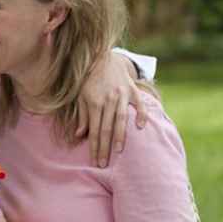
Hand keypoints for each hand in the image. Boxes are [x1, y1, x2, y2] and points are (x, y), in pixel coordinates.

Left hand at [77, 52, 147, 166]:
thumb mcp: (80, 96)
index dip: (94, 147)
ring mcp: (122, 94)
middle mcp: (108, 100)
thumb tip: (80, 134)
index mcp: (94, 102)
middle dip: (105, 147)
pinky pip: (140, 103)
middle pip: (106, 128)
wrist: (102, 57)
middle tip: (104, 164)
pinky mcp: (133, 89)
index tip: (95, 161)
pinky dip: (142, 114)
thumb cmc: (89, 80)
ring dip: (120, 135)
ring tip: (118, 151)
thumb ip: (82, 115)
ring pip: (121, 118)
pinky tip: (141, 127)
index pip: (94, 130)